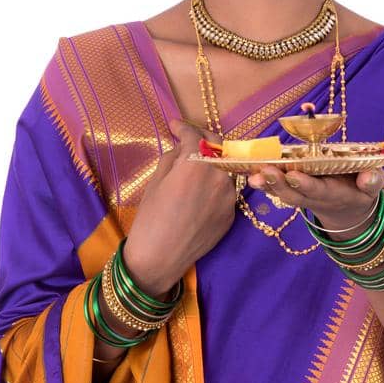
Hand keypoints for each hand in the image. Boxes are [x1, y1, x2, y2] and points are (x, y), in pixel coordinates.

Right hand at [122, 119, 238, 293]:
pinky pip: (226, 189)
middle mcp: (220, 176)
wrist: (160, 257)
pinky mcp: (233, 213)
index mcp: (197, 164)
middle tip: (188, 140)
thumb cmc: (150, 217)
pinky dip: (215, 183)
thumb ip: (173, 157)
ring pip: (226, 168)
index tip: (175, 126)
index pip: (196, 135)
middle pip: (219, 147)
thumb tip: (183, 146)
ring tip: (195, 164)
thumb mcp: (156, 180)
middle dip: (204, 139)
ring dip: (213, 161)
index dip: (184, 127)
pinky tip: (200, 190)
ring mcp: (230, 196)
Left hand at [248, 163, 383, 233]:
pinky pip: (275, 188)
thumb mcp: (373, 189)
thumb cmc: (361, 192)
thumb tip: (369, 176)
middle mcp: (314, 198)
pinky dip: (262, 182)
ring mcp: (301, 197)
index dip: (306, 184)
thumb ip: (372, 181)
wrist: (348, 212)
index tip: (294, 175)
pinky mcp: (292, 192)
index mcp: (334, 194)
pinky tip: (247, 172)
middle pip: (294, 194)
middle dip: (279, 184)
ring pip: (282, 193)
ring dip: (266, 185)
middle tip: (264, 171)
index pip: (318, 190)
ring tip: (252, 175)